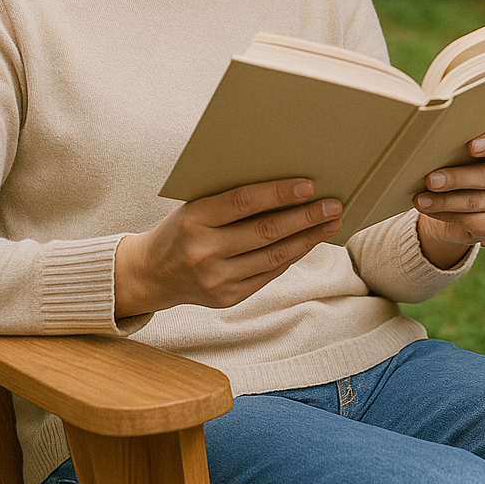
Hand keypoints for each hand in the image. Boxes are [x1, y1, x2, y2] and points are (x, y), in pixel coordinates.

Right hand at [114, 179, 341, 316]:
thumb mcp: (196, 206)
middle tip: (334, 204)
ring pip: (273, 257)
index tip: (310, 185)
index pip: (244, 202)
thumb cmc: (182, 228)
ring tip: (330, 223)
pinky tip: (308, 243)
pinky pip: (268, 275)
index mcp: (194, 218)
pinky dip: (291, 257)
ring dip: (307, 239)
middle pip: (266, 232)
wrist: (150, 274)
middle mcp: (204, 251)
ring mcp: (216, 279)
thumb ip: (231, 199)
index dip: (279, 193)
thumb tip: (286, 188)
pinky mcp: (227, 298)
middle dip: (305, 217)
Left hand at [413, 125, 484, 268]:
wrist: (447, 207)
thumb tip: (421, 147)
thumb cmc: (447, 168)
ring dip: (444, 200)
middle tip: (429, 180)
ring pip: (475, 201)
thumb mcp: (450, 154)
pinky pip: (471, 221)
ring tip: (420, 199)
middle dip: (456, 178)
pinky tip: (428, 209)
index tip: (471, 146)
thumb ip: (447, 147)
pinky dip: (444, 214)